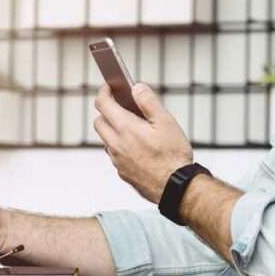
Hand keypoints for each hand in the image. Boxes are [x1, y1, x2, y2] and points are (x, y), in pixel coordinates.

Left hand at [93, 82, 193, 203]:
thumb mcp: (166, 122)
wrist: (175, 188)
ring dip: (112, 129)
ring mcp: (117, 160)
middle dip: (106, 111)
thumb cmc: (173, 156)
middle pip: (99, 122)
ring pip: (106, 139)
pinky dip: (119, 145)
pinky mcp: (122, 172)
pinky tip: (136, 146)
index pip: (103, 104)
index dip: (104, 92)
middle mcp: (116, 144)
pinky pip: (114, 154)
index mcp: (125, 128)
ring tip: (131, 126)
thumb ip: (148, 102)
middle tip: (120, 106)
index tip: (109, 87)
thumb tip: (137, 88)